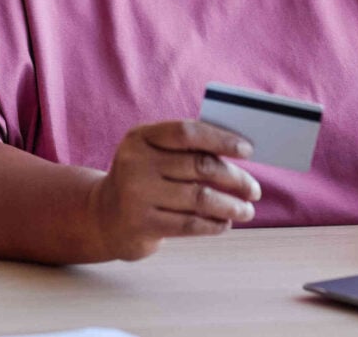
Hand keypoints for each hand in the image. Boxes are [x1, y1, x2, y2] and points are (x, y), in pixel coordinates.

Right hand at [88, 120, 260, 260]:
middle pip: (199, 166)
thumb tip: (241, 150)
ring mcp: (136, 195)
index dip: (221, 139)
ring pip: (199, 198)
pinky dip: (213, 224)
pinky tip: (225, 224)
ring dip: (231, 205)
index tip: (247, 150)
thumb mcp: (154, 153)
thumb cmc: (145, 178)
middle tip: (255, 189)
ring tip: (247, 210)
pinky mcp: (141, 224)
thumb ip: (188, 148)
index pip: (187, 132)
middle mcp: (135, 163)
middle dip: (235, 178)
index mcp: (141, 137)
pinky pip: (189, 224)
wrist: (103, 216)